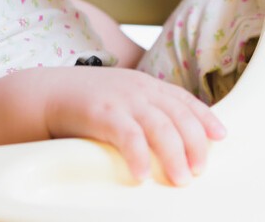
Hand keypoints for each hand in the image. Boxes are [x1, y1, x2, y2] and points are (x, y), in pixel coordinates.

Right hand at [42, 67, 225, 185]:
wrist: (44, 93)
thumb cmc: (84, 101)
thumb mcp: (120, 96)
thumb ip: (144, 110)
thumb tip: (169, 138)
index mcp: (144, 84)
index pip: (183, 99)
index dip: (205, 117)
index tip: (220, 137)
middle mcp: (138, 89)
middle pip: (178, 116)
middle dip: (194, 143)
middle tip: (200, 170)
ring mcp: (121, 100)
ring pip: (160, 127)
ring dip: (174, 155)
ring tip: (181, 179)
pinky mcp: (102, 113)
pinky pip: (128, 136)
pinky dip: (138, 156)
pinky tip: (142, 176)